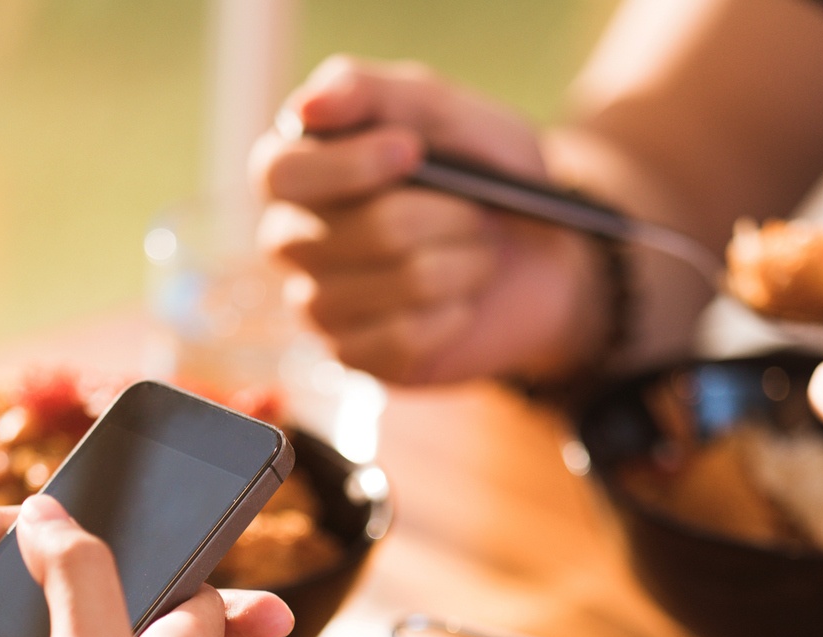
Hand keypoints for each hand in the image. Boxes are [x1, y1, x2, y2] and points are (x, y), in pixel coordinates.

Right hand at [252, 56, 605, 384]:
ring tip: (479, 253)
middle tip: (476, 210)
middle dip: (446, 216)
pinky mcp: (355, 357)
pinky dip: (454, 314)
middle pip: (360, 231)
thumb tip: (307, 107)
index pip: (280, 173)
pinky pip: (404, 338)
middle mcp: (292, 241)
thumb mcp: (442, 111)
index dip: (348, 166)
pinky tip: (463, 302)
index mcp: (296, 171)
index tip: (412, 152)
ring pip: (400, 282)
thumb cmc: (482, 173)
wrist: (541, 254)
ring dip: (465, 263)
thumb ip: (372, 92)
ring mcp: (319, 305)